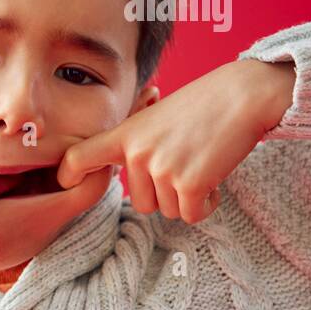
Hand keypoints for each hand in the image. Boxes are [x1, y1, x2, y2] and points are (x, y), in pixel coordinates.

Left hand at [56, 59, 295, 223]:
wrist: (243, 95)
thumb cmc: (203, 105)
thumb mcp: (155, 117)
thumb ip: (137, 143)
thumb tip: (127, 171)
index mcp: (125, 135)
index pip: (78, 158)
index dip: (68, 175)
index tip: (67, 181)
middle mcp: (137, 154)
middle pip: (141, 202)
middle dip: (165, 192)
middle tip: (186, 163)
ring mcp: (162, 170)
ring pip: (167, 209)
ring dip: (187, 197)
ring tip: (201, 164)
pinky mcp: (190, 184)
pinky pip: (191, 214)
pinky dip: (206, 205)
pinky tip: (215, 181)